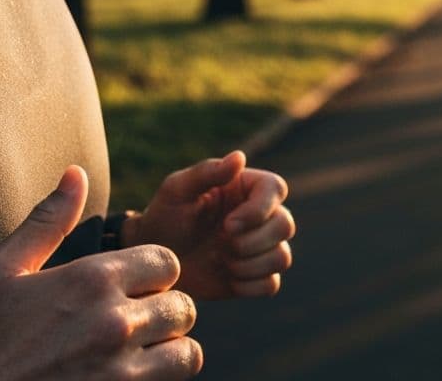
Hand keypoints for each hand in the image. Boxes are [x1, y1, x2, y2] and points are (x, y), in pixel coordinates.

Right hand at [0, 166, 202, 380]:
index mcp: (91, 278)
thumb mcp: (6, 266)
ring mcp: (121, 371)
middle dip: (167, 308)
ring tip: (144, 349)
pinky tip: (128, 374)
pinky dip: (160, 379)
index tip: (136, 281)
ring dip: (170, 349)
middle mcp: (115, 322)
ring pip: (188, 353)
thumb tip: (76, 172)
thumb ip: (49, 219)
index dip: (155, 269)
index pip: (166, 261)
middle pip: (184, 306)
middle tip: (141, 316)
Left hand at [120, 151, 294, 300]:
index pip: (276, 188)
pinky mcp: (254, 275)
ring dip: (250, 263)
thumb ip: (207, 172)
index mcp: (241, 186)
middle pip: (285, 224)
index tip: (229, 225)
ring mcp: (258, 246)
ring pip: (282, 257)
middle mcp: (256, 214)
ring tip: (219, 259)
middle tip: (221, 244)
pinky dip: (248, 284)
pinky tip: (225, 276)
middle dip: (255, 241)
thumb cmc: (164, 217)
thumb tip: (240, 156)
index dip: (260, 209)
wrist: (156, 262)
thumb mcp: (177, 190)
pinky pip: (271, 284)